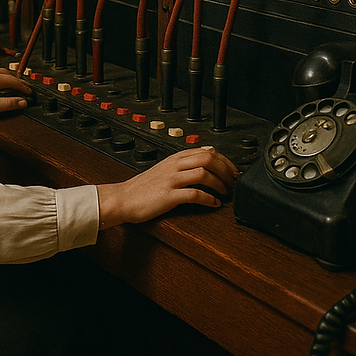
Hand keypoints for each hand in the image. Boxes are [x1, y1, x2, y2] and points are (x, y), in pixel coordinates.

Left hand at [0, 67, 29, 129]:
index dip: (24, 87)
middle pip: (9, 74)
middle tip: (25, 91)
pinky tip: (3, 86)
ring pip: (2, 73)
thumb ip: (8, 104)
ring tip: (17, 88)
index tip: (29, 93)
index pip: (13, 80)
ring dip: (11, 80)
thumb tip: (22, 102)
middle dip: (18, 82)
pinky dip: (3, 79)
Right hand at [97, 147, 239, 229]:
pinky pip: (195, 194)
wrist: (122, 199)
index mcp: (174, 158)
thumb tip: (204, 167)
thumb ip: (181, 166)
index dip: (224, 160)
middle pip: (208, 158)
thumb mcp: (163, 170)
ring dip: (220, 183)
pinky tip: (214, 204)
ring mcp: (171, 180)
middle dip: (225, 170)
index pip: (205, 151)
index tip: (233, 170)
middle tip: (233, 181)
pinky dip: (209, 199)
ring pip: (204, 173)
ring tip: (225, 192)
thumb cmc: (141, 188)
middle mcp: (174, 166)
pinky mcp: (168, 196)